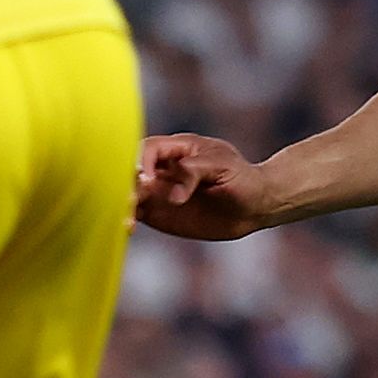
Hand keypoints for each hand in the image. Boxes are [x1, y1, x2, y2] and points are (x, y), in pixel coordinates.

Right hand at [134, 134, 273, 240]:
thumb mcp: (223, 168)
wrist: (255, 207)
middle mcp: (164, 169)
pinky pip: (137, 212)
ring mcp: (160, 191)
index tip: (148, 180)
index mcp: (179, 149)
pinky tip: (127, 228)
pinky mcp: (160, 212)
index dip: (142, 161)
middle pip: (133, 169)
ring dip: (123, 203)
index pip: (149, 149)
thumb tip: (173, 195)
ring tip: (127, 219)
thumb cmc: (243, 180)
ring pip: (131, 192)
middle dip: (127, 183)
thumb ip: (195, 173)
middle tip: (131, 200)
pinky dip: (128, 218)